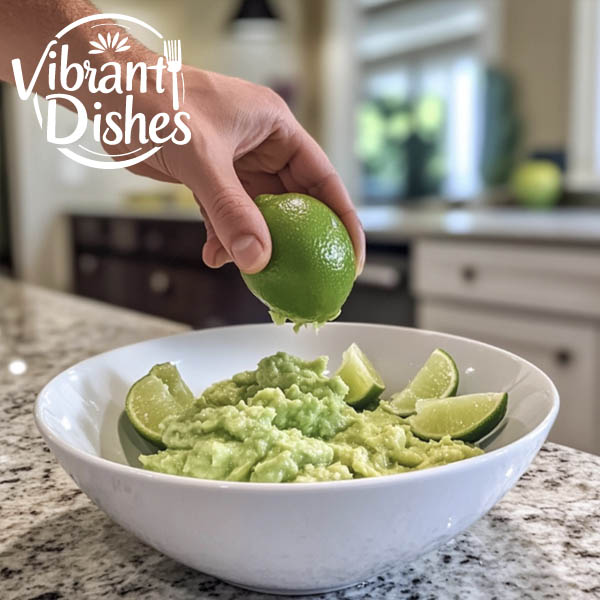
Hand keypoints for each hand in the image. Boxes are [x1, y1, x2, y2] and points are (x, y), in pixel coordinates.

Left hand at [118, 67, 365, 274]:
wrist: (109, 90)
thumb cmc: (156, 100)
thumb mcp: (201, 158)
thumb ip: (229, 210)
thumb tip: (257, 259)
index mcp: (277, 129)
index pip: (324, 180)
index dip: (344, 220)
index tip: (351, 257)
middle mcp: (262, 148)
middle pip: (296, 203)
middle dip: (298, 241)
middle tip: (305, 276)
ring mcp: (237, 165)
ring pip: (259, 214)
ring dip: (254, 243)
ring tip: (249, 268)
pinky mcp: (211, 178)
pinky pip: (228, 215)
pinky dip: (223, 237)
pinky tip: (213, 254)